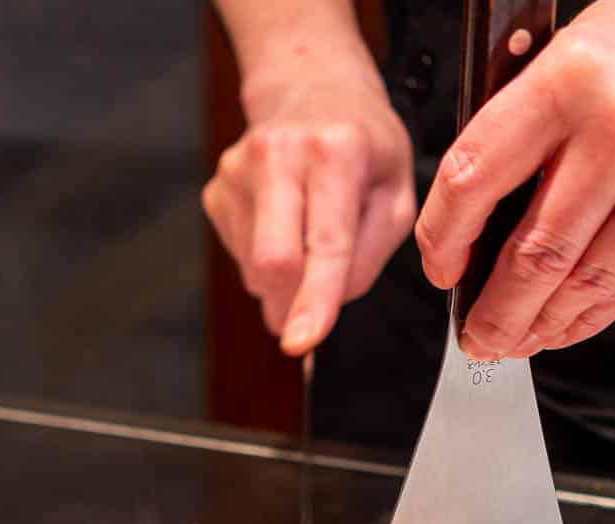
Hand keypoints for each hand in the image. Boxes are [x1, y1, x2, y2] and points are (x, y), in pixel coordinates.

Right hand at [204, 68, 416, 355]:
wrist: (312, 89)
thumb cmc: (364, 146)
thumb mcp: (396, 193)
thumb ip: (370, 254)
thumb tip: (327, 304)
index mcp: (336, 152)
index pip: (323, 244)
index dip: (313, 300)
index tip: (300, 342)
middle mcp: (280, 154)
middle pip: (272, 261)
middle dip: (292, 303)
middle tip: (312, 313)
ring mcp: (238, 170)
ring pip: (256, 269)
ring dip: (287, 279)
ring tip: (309, 231)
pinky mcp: (217, 190)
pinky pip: (242, 257)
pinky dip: (268, 260)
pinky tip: (286, 224)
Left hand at [416, 0, 614, 358]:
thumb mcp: (573, 52)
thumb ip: (520, 128)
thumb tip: (467, 226)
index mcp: (572, 79)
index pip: (475, 179)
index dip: (444, 240)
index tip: (441, 268)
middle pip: (535, 254)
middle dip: (494, 313)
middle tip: (475, 336)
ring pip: (585, 284)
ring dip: (540, 326)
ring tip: (515, 339)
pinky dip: (590, 315)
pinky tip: (565, 322)